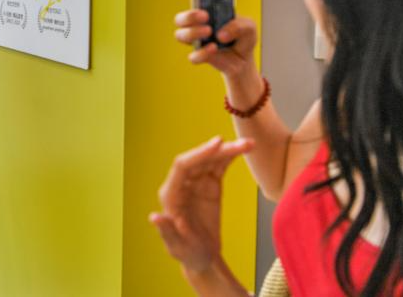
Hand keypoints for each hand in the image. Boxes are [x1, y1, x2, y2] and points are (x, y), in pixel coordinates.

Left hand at [150, 136, 253, 273]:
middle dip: (219, 150)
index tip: (218, 144)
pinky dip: (230, 158)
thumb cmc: (188, 254)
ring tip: (248, 144)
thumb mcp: (178, 248)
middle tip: (242, 144)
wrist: (203, 258)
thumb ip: (167, 232)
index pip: (182, 167)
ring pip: (210, 160)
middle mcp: (181, 184)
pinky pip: (219, 167)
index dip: (199, 153)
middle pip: (199, 160)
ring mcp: (196, 183)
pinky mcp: (209, 186)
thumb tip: (154, 217)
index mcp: (171, 195)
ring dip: (228, 151)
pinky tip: (243, 150)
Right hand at [173, 10, 257, 79]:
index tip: (205, 11)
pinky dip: (202, 53)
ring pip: (180, 35)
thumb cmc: (242, 38)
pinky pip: (193, 56)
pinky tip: (214, 48)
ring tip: (209, 32)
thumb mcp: (249, 27)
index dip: (195, 5)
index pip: (192, 4)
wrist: (244, 59)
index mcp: (207, 13)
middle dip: (189, 16)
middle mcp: (197, 26)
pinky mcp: (201, 57)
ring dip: (193, 32)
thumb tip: (221, 35)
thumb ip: (239, 26)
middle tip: (205, 17)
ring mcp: (197, 42)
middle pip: (179, 19)